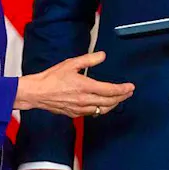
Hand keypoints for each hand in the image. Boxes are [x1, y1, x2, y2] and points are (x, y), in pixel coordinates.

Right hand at [14, 51, 134, 117]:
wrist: (37, 92)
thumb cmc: (51, 78)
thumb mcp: (71, 63)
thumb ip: (89, 60)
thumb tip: (102, 55)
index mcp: (85, 87)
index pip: (110, 90)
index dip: (122, 89)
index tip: (130, 87)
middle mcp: (84, 100)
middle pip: (110, 102)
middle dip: (122, 97)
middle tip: (129, 92)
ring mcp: (80, 109)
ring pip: (102, 110)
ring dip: (113, 104)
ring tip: (120, 99)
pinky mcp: (74, 114)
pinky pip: (93, 113)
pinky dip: (102, 109)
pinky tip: (104, 105)